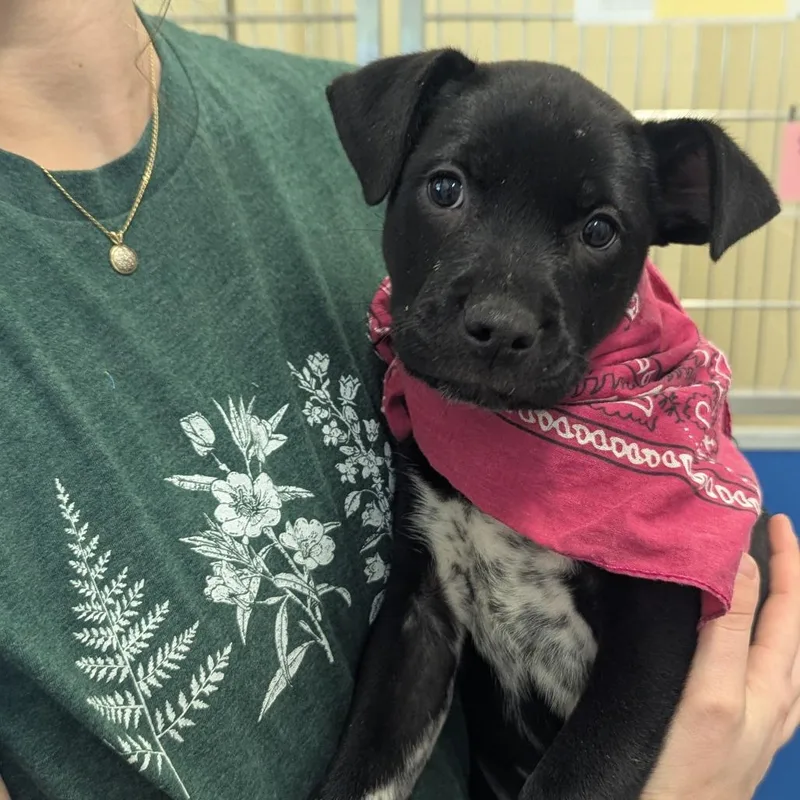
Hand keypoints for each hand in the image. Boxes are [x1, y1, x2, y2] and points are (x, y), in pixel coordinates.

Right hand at [642, 514, 799, 799]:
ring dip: (787, 606)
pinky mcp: (748, 733)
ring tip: (778, 576)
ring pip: (790, 649)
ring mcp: (767, 719)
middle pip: (795, 624)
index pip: (785, 606)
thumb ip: (727, 630)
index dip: (783, 560)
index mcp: (771, 684)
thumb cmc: (684, 766)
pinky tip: (764, 648)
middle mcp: (779, 699)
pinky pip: (777, 673)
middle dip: (792, 574)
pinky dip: (775, 640)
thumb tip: (737, 565)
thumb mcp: (711, 695)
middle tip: (776, 531)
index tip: (768, 518)